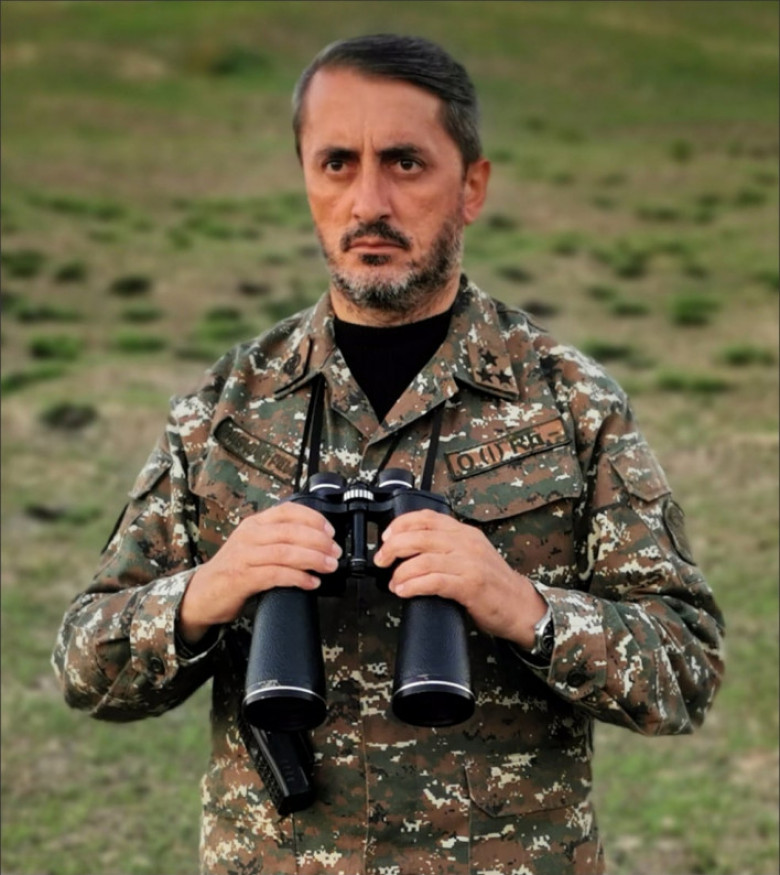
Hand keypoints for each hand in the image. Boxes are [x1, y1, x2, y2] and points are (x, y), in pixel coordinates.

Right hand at [178, 503, 340, 644]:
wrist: (203, 593)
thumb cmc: (235, 569)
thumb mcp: (255, 545)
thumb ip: (279, 539)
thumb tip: (317, 542)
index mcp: (255, 523)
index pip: (288, 511)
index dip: (313, 519)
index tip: (330, 531)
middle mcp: (249, 536)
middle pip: (291, 532)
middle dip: (319, 541)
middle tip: (335, 552)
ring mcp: (244, 556)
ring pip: (286, 552)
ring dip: (313, 559)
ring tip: (329, 566)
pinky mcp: (242, 578)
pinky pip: (276, 575)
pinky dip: (298, 578)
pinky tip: (311, 583)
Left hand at [373, 510, 546, 646]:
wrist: (520, 606)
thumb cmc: (493, 583)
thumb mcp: (471, 554)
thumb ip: (447, 546)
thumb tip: (410, 548)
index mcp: (464, 532)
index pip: (427, 518)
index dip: (401, 524)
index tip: (386, 536)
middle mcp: (466, 543)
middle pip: (420, 536)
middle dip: (394, 547)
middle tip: (381, 560)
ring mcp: (470, 563)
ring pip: (424, 559)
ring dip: (402, 571)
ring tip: (393, 582)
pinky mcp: (470, 585)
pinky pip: (434, 581)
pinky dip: (414, 585)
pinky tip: (404, 591)